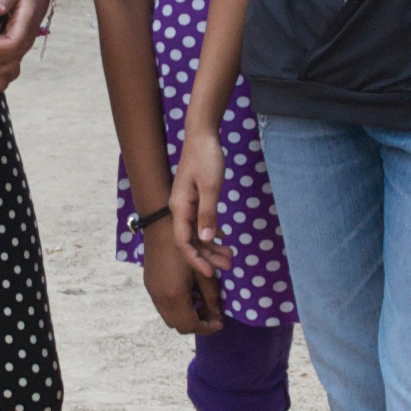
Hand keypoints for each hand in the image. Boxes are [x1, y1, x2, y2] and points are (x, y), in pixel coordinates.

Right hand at [140, 224, 222, 334]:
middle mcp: (160, 299)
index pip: (191, 325)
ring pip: (170, 317)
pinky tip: (189, 296)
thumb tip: (218, 313)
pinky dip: (178, 308)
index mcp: (174, 296)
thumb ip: (211, 294)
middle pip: (179, 325)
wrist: (160, 226)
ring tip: (202, 306)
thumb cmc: (187, 246)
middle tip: (212, 316)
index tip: (220, 322)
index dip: (207, 328)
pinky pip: (164, 307)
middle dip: (197, 324)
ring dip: (186, 316)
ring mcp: (153, 292)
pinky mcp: (150, 285)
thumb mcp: (204, 271)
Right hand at [171, 133, 231, 276]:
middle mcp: (180, 209)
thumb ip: (208, 214)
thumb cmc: (206, 158)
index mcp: (180, 208)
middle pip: (190, 241)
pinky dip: (211, 233)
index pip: (184, 242)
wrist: (202, 136)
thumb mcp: (211, 186)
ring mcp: (186, 205)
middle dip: (207, 257)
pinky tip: (223, 240)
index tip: (211, 273)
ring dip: (211, 247)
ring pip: (196, 233)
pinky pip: (200, 223)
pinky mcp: (194, 199)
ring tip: (230, 257)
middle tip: (228, 267)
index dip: (196, 260)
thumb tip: (206, 240)